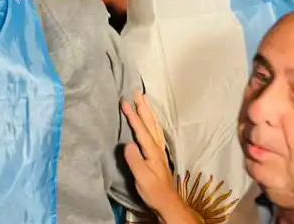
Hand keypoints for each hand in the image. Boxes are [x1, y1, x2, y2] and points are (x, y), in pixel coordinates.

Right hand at [122, 92, 175, 214]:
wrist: (167, 201)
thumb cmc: (153, 190)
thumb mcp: (142, 177)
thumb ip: (135, 161)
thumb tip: (127, 144)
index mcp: (152, 151)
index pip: (141, 130)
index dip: (133, 116)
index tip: (125, 102)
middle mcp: (157, 147)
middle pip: (150, 123)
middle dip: (143, 107)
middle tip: (137, 92)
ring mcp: (159, 149)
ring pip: (154, 125)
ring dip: (148, 111)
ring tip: (144, 99)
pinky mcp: (158, 153)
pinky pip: (155, 131)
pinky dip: (152, 121)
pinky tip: (150, 119)